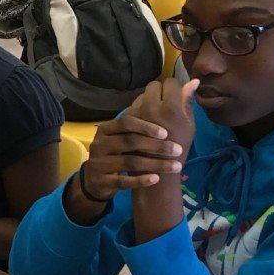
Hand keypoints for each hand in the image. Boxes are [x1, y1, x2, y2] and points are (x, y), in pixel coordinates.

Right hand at [77, 103, 192, 202]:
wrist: (95, 179)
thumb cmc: (116, 152)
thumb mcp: (122, 136)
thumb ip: (140, 122)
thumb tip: (176, 92)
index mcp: (105, 129)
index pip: (125, 122)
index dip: (145, 126)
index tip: (166, 133)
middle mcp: (99, 144)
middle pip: (130, 141)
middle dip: (156, 146)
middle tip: (178, 150)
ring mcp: (98, 163)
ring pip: (129, 162)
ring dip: (155, 164)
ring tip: (176, 167)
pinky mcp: (101, 181)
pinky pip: (123, 181)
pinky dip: (141, 180)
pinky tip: (156, 179)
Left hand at [128, 77, 198, 158]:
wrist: (155, 169)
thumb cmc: (178, 148)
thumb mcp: (189, 125)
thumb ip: (187, 101)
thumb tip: (194, 80)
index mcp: (171, 108)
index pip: (171, 82)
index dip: (174, 88)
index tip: (176, 96)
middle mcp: (151, 106)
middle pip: (154, 85)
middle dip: (160, 91)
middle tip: (165, 104)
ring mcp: (136, 112)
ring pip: (142, 95)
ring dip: (148, 100)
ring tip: (155, 116)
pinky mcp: (125, 120)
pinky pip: (133, 106)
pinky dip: (139, 110)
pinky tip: (145, 122)